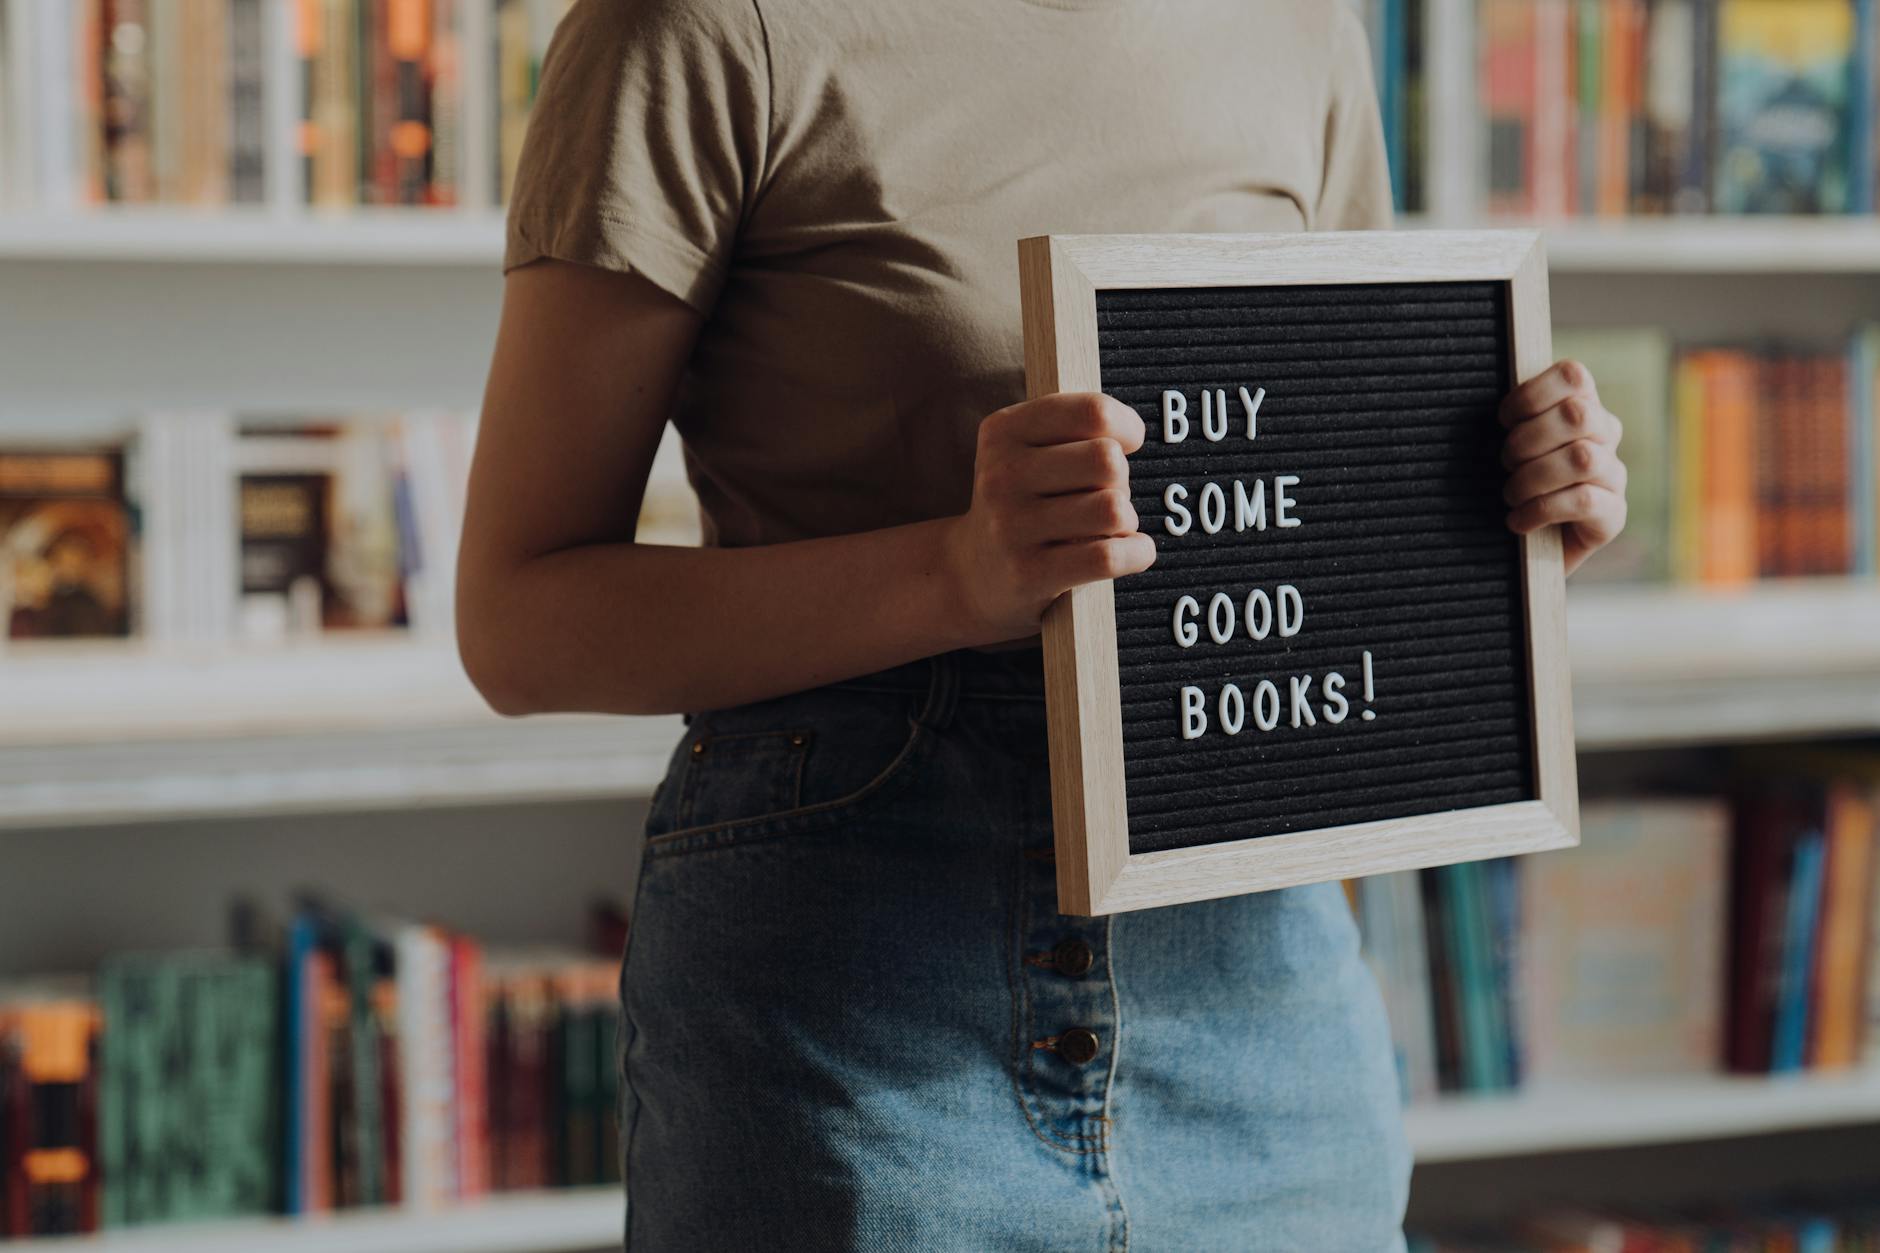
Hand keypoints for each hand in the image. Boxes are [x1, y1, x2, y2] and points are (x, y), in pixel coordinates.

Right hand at [943, 392, 1156, 642]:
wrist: (970, 571)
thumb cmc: (1023, 503)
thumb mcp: (1028, 450)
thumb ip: (1077, 428)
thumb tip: (1131, 437)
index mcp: (1003, 431)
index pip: (1094, 412)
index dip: (1126, 427)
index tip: (1125, 444)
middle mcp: (1002, 474)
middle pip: (1108, 460)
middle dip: (1121, 480)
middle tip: (1103, 495)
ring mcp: (1010, 526)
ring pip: (1112, 509)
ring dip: (1126, 520)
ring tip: (1105, 528)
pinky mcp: (1027, 573)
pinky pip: (1107, 557)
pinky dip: (1136, 553)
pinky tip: (1131, 551)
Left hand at [1499, 359, 1627, 575]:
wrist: (1526, 551)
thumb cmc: (1513, 487)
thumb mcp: (1509, 448)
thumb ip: (1513, 420)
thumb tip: (1487, 405)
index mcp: (1582, 407)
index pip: (1573, 376)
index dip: (1531, 394)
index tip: (1502, 420)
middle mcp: (1606, 435)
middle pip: (1578, 415)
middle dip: (1527, 440)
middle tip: (1504, 463)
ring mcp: (1614, 475)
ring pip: (1582, 458)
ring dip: (1533, 477)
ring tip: (1511, 495)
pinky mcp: (1614, 514)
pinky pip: (1584, 501)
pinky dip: (1540, 510)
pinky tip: (1519, 521)